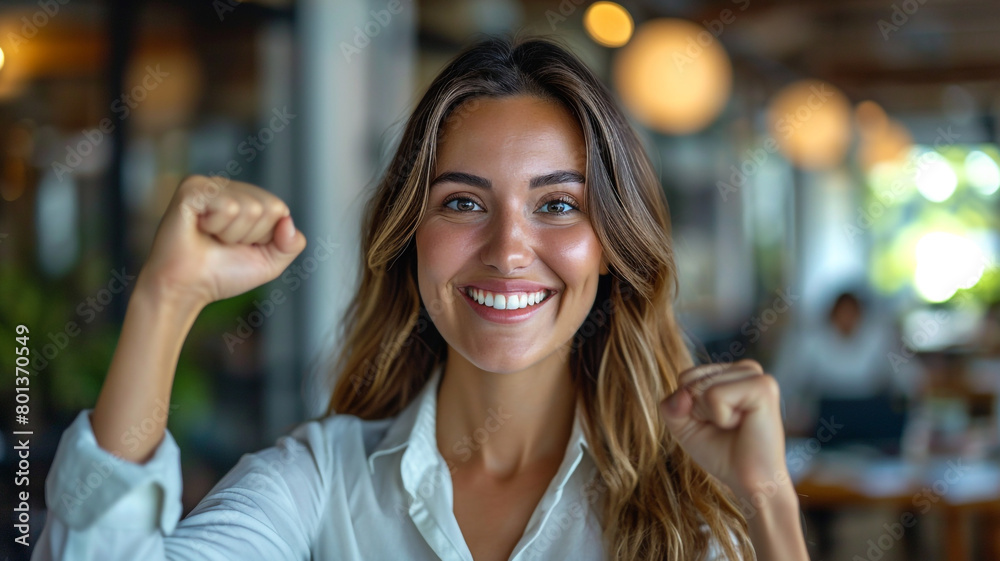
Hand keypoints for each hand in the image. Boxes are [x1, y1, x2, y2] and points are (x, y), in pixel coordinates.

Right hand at [138, 175, 306, 310]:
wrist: (186, 289)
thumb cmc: (222, 274)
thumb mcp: (270, 263)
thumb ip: (292, 244)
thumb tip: (288, 220)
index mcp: (244, 198)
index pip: (279, 209)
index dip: (264, 237)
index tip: (238, 246)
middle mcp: (227, 187)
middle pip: (268, 206)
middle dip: (250, 236)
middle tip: (222, 243)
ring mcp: (209, 185)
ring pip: (250, 208)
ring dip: (232, 234)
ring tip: (210, 238)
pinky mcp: (192, 188)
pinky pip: (228, 207)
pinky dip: (217, 227)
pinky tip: (199, 229)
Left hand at [659, 360, 787, 497]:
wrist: (751, 482)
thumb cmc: (722, 453)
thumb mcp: (685, 426)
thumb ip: (671, 405)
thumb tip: (683, 394)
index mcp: (732, 373)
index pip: (686, 376)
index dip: (690, 407)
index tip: (716, 423)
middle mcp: (746, 369)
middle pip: (690, 379)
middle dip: (698, 411)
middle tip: (727, 427)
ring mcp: (757, 376)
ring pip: (701, 386)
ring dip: (711, 415)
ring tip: (736, 426)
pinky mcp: (763, 387)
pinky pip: (715, 395)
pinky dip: (721, 417)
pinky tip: (743, 424)